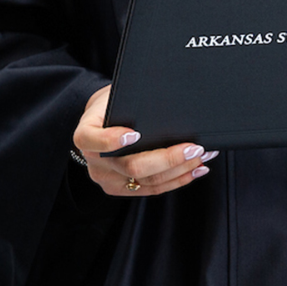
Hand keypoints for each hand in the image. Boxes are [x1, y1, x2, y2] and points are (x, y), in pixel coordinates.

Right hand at [72, 85, 217, 196]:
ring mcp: (107, 179)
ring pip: (146, 181)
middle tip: (194, 147)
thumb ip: (130, 102)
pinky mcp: (121, 189)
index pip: (91, 140)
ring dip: (180, 169)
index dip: (112, 140)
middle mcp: (93, 162)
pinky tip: (194, 170)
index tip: (135, 133)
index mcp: (84, 135)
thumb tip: (170, 104)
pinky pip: (151, 189)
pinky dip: (177, 180)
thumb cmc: (112, 104)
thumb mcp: (114, 96)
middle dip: (168, 158)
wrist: (102, 120)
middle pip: (131, 166)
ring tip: (202, 156)